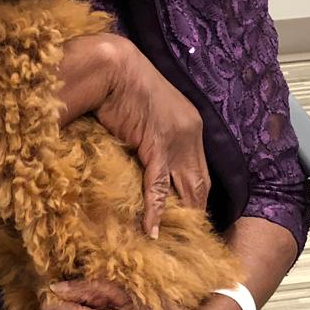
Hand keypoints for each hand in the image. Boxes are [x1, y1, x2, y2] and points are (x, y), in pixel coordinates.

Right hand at [58, 36, 209, 237]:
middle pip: (199, 184)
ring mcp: (176, 140)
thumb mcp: (144, 114)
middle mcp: (190, 133)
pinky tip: (153, 230)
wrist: (109, 66)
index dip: (196, 197)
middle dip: (194, 214)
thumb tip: (140, 159)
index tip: (189, 220)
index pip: (199, 171)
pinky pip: (159, 185)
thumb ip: (149, 138)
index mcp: (190, 124)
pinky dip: (156, 210)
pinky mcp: (156, 144)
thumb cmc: (119, 85)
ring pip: (185, 188)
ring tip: (173, 244)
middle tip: (186, 241)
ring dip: (179, 218)